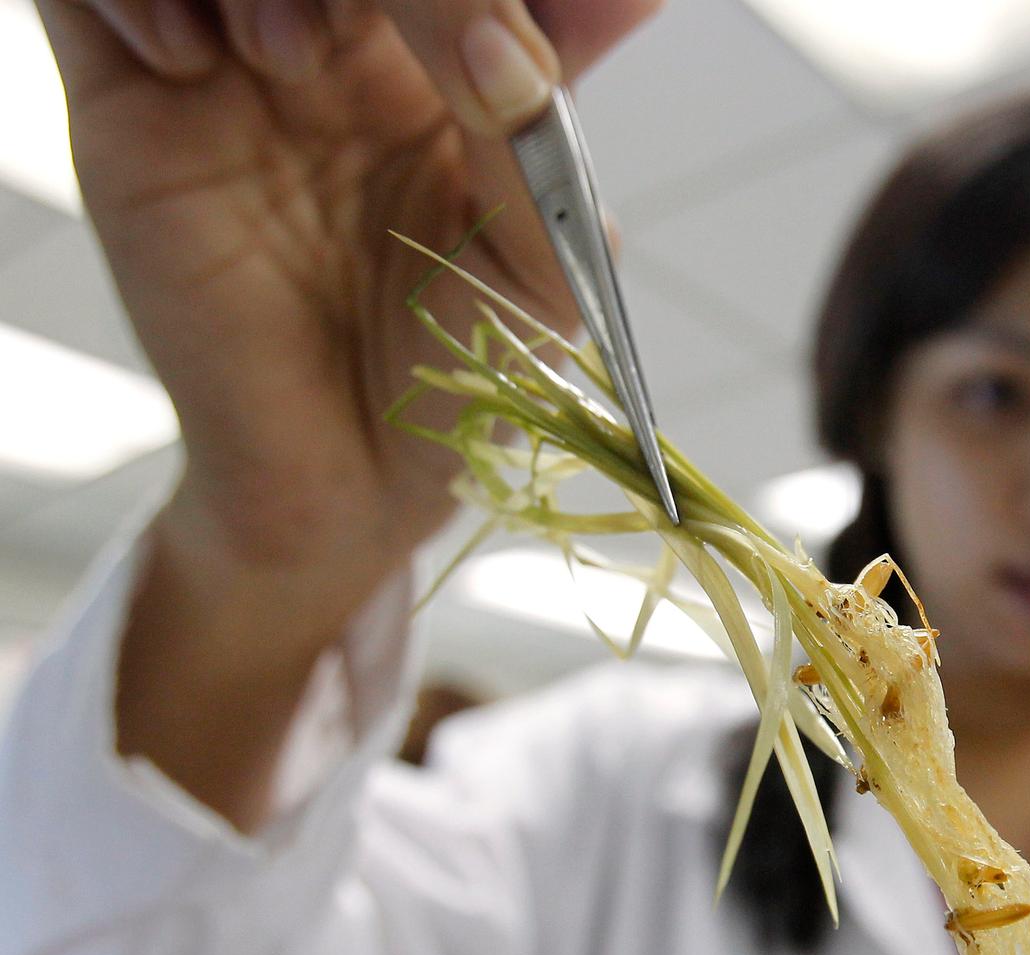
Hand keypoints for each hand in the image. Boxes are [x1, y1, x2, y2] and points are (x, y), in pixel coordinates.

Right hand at [36, 0, 660, 619]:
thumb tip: (544, 34)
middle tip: (372, 36)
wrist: (354, 481)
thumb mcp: (537, 270)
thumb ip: (540, 145)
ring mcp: (234, 66)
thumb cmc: (461, 378)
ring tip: (284, 58)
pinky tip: (187, 66)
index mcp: (449, 66)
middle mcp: (341, 49)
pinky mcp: (132, 105)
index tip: (493, 59)